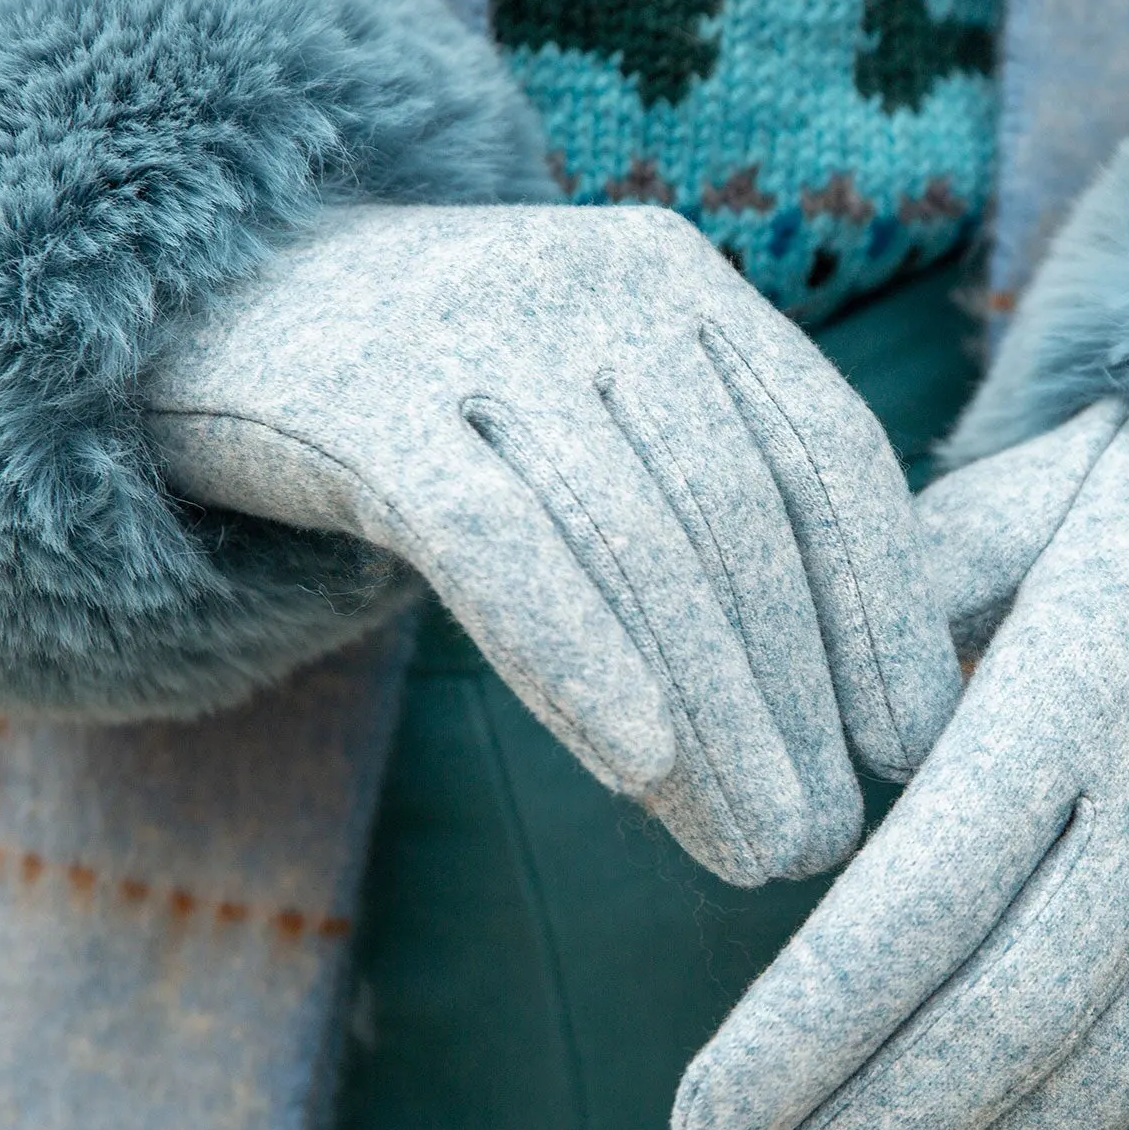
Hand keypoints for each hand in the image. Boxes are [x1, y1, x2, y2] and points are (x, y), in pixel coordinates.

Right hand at [142, 201, 958, 886]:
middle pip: (739, 515)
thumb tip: (849, 706)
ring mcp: (475, 327)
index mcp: (676, 276)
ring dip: (716, 718)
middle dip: (798, 696)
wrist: (215, 299)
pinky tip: (640, 769)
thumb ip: (703, 496)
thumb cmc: (444, 393)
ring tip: (759, 853)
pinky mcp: (360, 400)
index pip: (826, 450)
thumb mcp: (587, 403)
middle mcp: (594, 282)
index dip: (883, 607)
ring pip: (635, 541)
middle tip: (828, 841)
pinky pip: (494, 544)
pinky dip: (578, 657)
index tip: (913, 743)